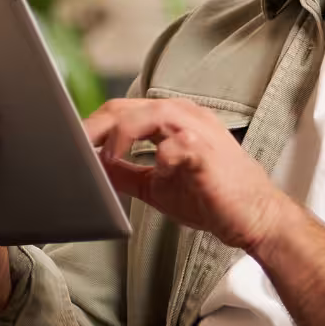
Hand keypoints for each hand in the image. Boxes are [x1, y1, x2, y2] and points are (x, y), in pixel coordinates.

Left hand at [83, 96, 305, 253]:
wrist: (254, 218)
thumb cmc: (211, 198)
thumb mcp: (157, 184)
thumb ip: (126, 171)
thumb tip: (93, 166)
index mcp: (172, 120)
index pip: (123, 110)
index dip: (94, 124)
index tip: (70, 142)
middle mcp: (185, 116)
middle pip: (127, 107)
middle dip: (95, 126)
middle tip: (73, 146)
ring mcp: (198, 130)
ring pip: (147, 115)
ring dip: (120, 135)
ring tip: (105, 158)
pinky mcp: (206, 152)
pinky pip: (175, 144)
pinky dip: (157, 156)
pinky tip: (151, 173)